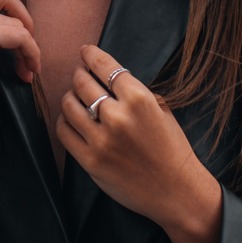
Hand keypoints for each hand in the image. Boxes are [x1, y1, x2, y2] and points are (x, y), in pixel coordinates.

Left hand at [56, 45, 221, 242]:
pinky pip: (64, 132)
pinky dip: (65, 122)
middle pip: (82, 83)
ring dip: (69, 97)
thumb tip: (106, 77)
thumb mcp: (162, 111)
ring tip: (75, 98)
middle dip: (79, 75)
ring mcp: (102, 140)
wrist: (176, 190)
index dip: (90, 55)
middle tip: (80, 76)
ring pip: (69, 105)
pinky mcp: (90, 161)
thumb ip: (135, 93)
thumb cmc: (172, 149)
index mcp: (139, 99)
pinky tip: (72, 121)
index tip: (85, 52)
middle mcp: (118, 117)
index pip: (105, 66)